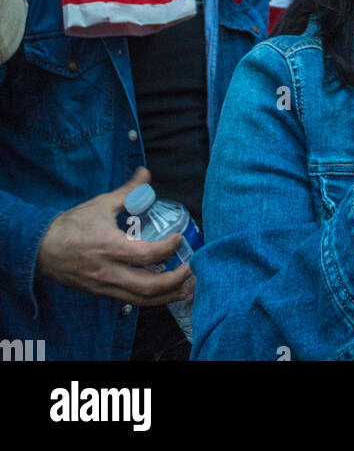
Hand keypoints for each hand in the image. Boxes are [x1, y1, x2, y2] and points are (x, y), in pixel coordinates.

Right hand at [36, 168, 191, 304]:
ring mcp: (104, 286)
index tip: (180, 238)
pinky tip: (160, 290)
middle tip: (191, 271)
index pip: (146, 254)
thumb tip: (145, 174)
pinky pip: (128, 300)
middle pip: (146, 287)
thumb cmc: (71, 225)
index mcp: (110, 247)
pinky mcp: (100, 293)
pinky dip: (148, 298)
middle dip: (173, 282)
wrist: (41, 249)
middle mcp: (108, 272)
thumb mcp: (100, 204)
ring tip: (184, 289)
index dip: (168, 248)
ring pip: (139, 300)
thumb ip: (127, 192)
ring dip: (165, 297)